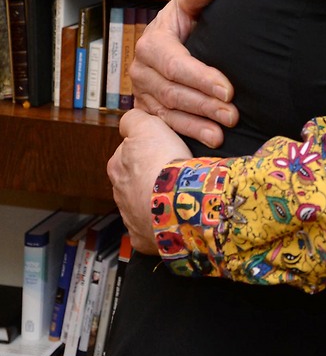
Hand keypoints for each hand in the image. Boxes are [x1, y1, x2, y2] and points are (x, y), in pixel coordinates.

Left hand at [108, 109, 191, 254]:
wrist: (177, 200)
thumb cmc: (163, 162)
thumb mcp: (147, 125)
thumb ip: (134, 119)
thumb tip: (130, 118)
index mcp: (117, 166)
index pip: (127, 153)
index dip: (146, 150)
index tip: (162, 150)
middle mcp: (119, 193)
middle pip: (133, 180)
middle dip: (148, 177)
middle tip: (172, 171)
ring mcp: (130, 217)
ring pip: (142, 204)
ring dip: (155, 199)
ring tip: (178, 193)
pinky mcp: (142, 237)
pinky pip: (151, 228)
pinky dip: (161, 223)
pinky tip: (175, 215)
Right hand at [131, 0, 238, 147]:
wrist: (165, 41)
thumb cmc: (181, 23)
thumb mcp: (186, 7)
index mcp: (151, 45)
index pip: (177, 65)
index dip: (202, 78)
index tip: (229, 89)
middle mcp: (141, 71)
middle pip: (174, 93)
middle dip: (205, 105)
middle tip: (233, 114)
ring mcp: (141, 93)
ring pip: (169, 112)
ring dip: (198, 124)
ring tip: (223, 133)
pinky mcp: (146, 110)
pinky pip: (166, 125)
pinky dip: (188, 133)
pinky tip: (210, 140)